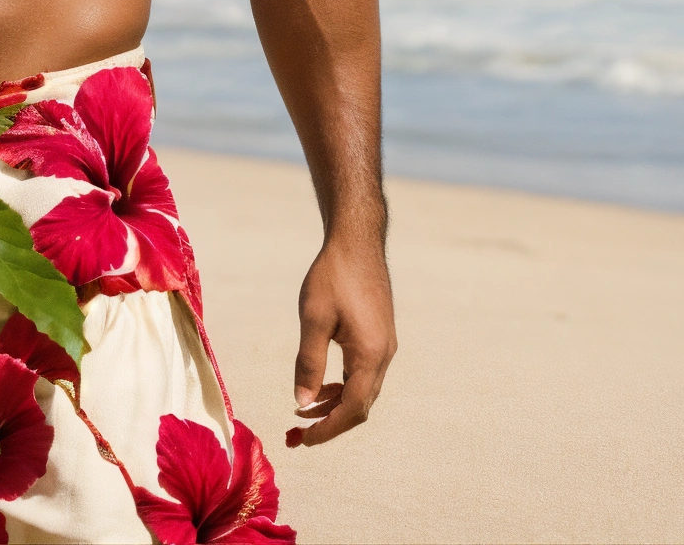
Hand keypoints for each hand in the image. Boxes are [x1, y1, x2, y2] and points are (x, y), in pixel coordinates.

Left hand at [290, 237, 394, 445]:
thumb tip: (302, 402)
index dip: (327, 429)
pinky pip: (364, 375)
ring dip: (336, 405)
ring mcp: (385, 347)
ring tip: (304, 411)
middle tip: (298, 433)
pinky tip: (322, 385)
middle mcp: (383, 355)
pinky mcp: (380, 337)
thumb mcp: (314, 319)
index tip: (303, 440)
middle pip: (360, 406)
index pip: (351, 408)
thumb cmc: (333, 276)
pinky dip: (344, 387)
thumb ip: (308, 363)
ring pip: (363, 391)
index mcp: (369, 355)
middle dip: (331, 423)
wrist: (358, 242)